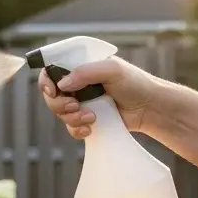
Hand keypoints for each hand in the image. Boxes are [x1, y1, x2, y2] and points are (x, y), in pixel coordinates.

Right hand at [38, 55, 163, 139]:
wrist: (151, 109)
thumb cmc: (136, 83)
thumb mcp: (112, 70)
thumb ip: (86, 72)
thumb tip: (62, 84)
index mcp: (81, 67)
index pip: (52, 70)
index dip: (46, 81)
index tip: (52, 90)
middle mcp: (78, 84)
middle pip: (51, 95)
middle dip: (59, 103)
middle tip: (74, 105)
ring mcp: (81, 103)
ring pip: (60, 113)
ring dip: (71, 117)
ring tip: (91, 117)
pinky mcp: (87, 120)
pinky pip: (70, 127)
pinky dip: (76, 129)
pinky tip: (90, 128)